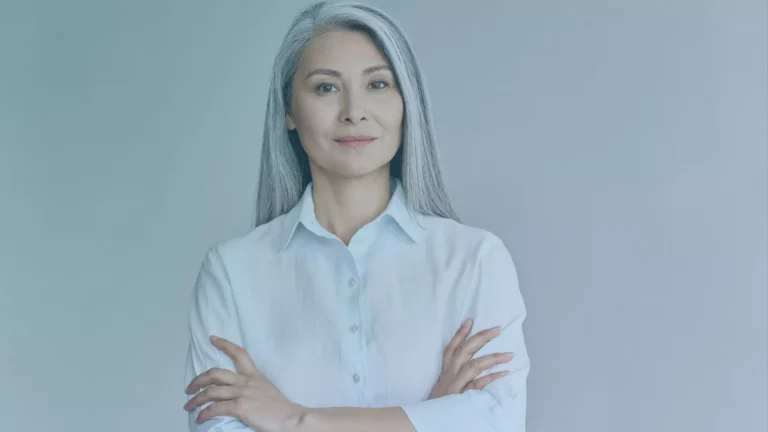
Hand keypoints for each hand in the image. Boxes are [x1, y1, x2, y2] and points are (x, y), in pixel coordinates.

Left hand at [183, 336, 305, 431]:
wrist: (291, 419)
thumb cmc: (282, 410)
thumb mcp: (267, 391)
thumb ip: (253, 389)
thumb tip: (239, 394)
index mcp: (255, 376)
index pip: (239, 354)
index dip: (224, 344)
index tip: (212, 339)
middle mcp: (247, 381)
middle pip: (216, 373)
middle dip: (199, 379)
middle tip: (189, 387)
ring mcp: (242, 393)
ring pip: (211, 392)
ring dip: (196, 399)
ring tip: (188, 405)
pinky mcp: (240, 407)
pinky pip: (215, 408)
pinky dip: (204, 413)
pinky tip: (199, 418)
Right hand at [429, 318, 513, 398]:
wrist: (431, 420)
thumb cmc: (440, 404)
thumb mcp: (445, 386)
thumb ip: (456, 374)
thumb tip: (470, 362)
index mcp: (446, 371)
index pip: (451, 348)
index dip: (460, 333)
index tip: (470, 320)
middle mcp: (451, 374)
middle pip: (465, 350)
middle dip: (481, 338)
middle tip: (497, 329)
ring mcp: (457, 384)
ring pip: (475, 365)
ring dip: (493, 358)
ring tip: (509, 354)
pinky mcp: (463, 396)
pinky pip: (480, 385)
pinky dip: (493, 377)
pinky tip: (505, 372)